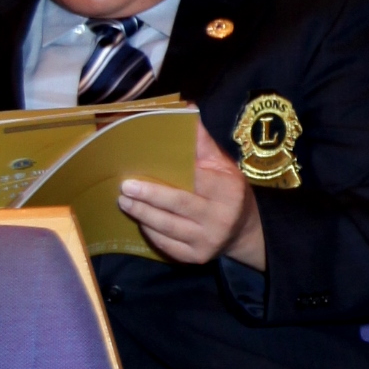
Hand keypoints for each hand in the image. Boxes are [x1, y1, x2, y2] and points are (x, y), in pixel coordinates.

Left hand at [118, 126, 265, 269]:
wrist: (244, 231)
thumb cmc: (228, 191)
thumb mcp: (223, 165)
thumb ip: (202, 142)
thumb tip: (184, 110)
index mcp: (227, 189)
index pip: (195, 180)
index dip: (168, 175)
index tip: (141, 167)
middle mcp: (220, 217)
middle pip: (178, 204)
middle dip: (148, 196)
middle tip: (125, 187)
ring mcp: (208, 240)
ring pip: (168, 226)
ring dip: (143, 214)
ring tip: (124, 202)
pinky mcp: (196, 257)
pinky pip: (167, 244)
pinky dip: (151, 232)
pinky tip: (140, 221)